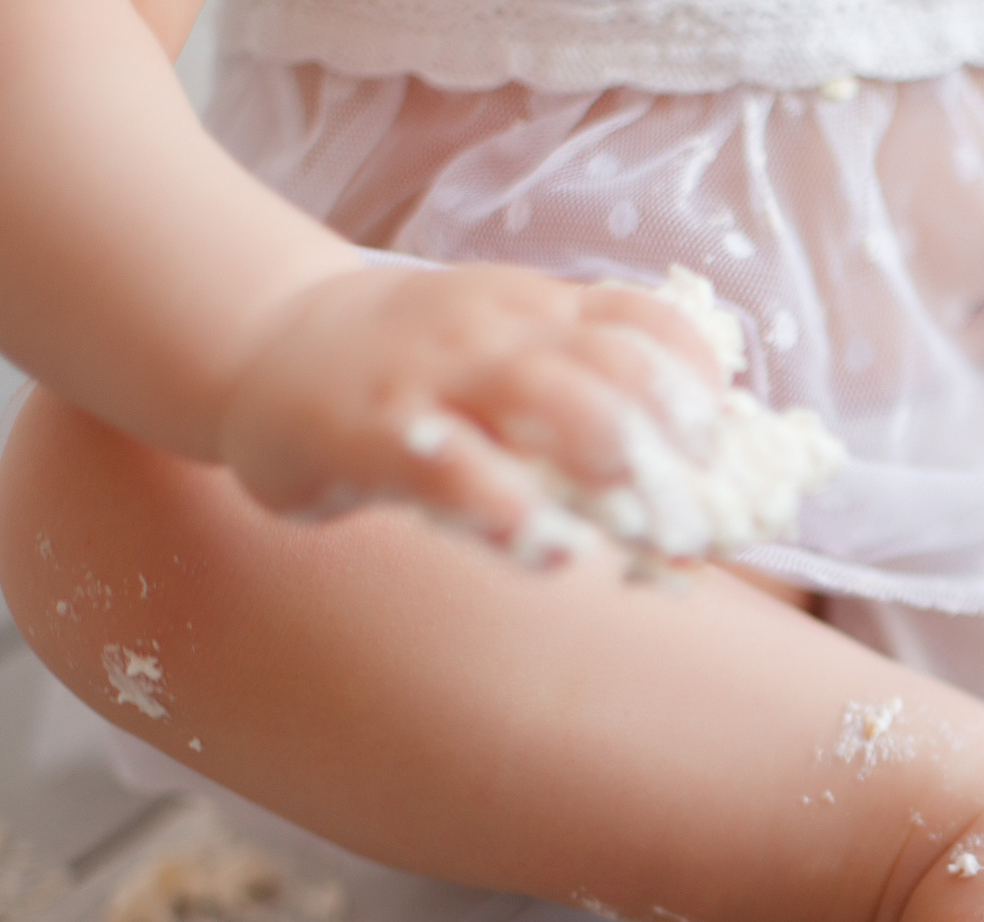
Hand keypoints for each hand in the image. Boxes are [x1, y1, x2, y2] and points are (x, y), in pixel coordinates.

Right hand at [215, 263, 726, 562]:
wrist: (261, 343)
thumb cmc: (415, 374)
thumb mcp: (505, 361)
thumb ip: (588, 413)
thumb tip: (698, 506)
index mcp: (542, 311)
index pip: (647, 321)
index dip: (698, 381)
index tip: (722, 443)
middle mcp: (498, 330)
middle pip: (613, 361)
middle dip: (673, 435)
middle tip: (698, 507)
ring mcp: (434, 374)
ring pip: (544, 395)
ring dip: (609, 453)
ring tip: (642, 521)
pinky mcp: (369, 430)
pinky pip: (448, 467)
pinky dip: (504, 509)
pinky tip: (543, 548)